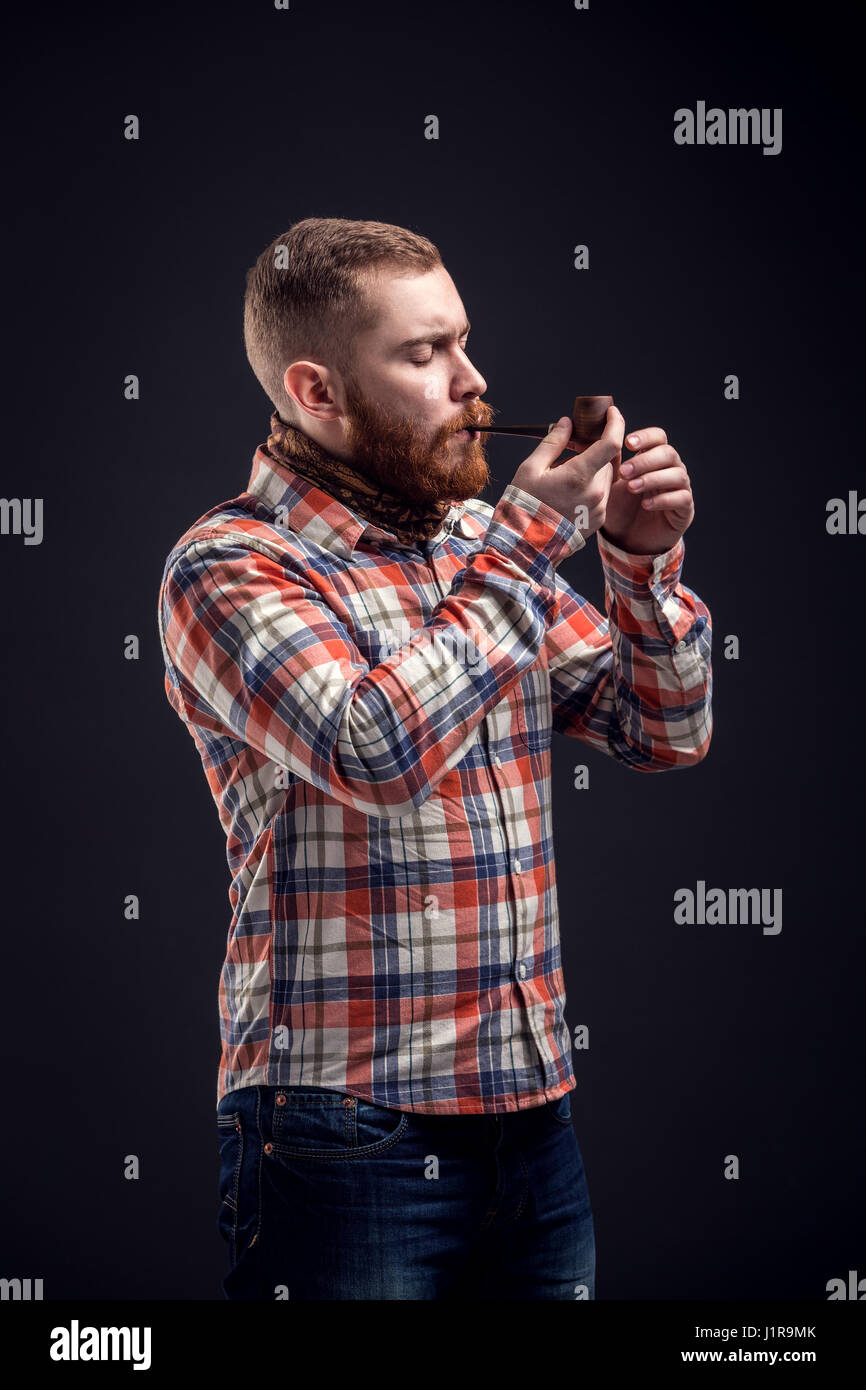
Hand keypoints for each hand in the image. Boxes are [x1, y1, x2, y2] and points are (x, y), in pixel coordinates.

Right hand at [511, 407, 625, 540]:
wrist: (525, 546)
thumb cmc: (524, 507)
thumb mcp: (531, 469)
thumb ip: (553, 443)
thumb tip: (567, 423)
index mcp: (580, 476)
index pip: (611, 443)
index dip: (616, 423)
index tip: (612, 413)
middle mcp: (596, 493)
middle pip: (607, 460)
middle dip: (594, 450)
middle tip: (572, 449)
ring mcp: (599, 509)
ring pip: (605, 477)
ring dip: (592, 470)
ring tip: (565, 476)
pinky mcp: (597, 521)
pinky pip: (601, 495)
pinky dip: (591, 487)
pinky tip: (569, 492)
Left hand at [601, 426, 693, 554]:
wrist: (628, 540)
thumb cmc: (620, 508)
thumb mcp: (610, 484)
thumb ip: (610, 463)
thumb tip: (603, 436)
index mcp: (654, 458)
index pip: (658, 438)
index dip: (646, 437)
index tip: (627, 443)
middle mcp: (671, 469)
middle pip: (669, 453)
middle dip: (645, 461)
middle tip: (624, 472)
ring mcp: (680, 488)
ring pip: (677, 475)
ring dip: (653, 479)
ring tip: (631, 487)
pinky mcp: (685, 509)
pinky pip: (682, 498)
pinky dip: (664, 499)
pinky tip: (646, 504)